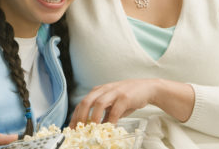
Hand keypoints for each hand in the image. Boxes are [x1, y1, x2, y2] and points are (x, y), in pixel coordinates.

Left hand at [69, 78, 194, 127]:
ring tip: (91, 130)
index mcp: (97, 91)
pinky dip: (111, 120)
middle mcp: (103, 90)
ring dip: (93, 118)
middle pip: (86, 102)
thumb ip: (102, 114)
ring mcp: (114, 92)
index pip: (82, 103)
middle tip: (78, 130)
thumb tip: (92, 129)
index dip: (75, 116)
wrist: (147, 88)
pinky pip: (115, 110)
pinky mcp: (125, 97)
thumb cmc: (127, 98)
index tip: (71, 129)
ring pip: (98, 104)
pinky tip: (109, 128)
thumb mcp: (112, 105)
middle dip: (81, 117)